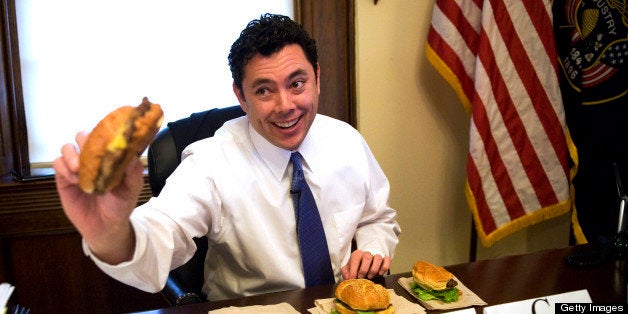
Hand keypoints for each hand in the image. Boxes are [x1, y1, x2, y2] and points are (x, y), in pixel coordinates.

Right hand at [52, 131, 142, 263]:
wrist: (105, 227)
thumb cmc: (120, 205)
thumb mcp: (132, 189)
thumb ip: (133, 172)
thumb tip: (132, 155)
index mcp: (110, 156)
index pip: (104, 136)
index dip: (104, 133)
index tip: (106, 137)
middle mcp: (92, 158)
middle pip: (83, 137)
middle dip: (84, 140)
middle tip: (88, 153)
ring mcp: (77, 167)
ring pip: (67, 148)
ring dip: (71, 155)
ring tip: (79, 169)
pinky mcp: (64, 178)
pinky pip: (57, 164)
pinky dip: (64, 168)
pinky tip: (74, 179)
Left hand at [341, 250, 390, 279]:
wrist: (366, 264)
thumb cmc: (357, 267)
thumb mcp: (348, 269)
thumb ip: (346, 272)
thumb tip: (348, 278)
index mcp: (357, 254)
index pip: (355, 258)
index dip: (353, 269)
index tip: (352, 278)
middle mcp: (367, 254)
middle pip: (367, 257)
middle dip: (364, 269)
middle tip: (361, 277)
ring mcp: (376, 256)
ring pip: (378, 258)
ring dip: (374, 269)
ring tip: (370, 276)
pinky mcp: (385, 260)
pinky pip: (387, 260)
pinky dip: (384, 267)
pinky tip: (380, 273)